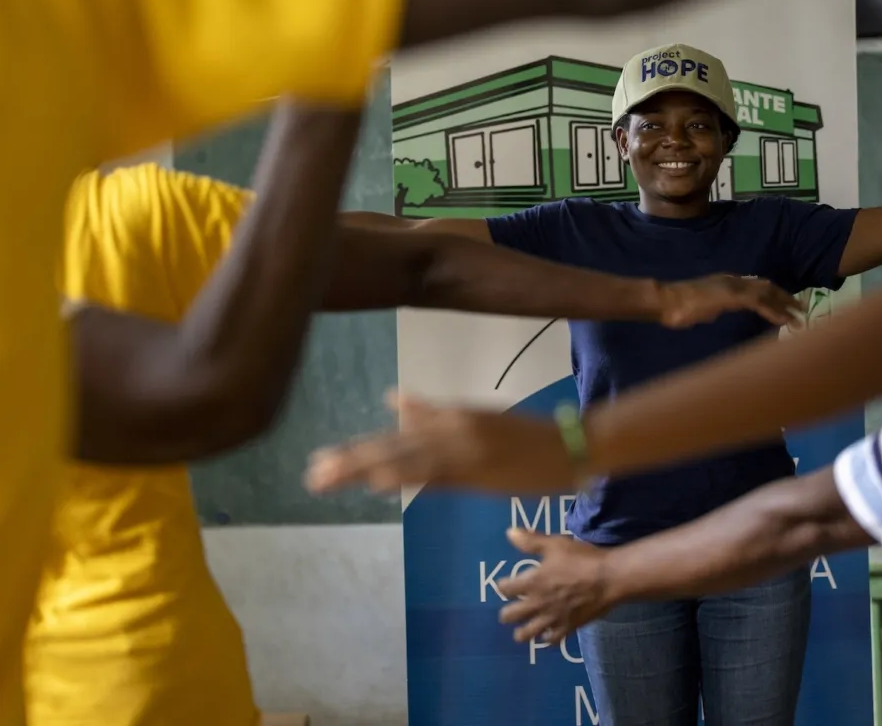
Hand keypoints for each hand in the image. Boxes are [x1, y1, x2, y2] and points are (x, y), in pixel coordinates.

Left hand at [304, 390, 574, 494]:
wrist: (570, 444)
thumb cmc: (523, 435)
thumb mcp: (473, 418)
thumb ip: (431, 412)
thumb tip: (392, 400)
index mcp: (447, 418)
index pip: (391, 438)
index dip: (355, 450)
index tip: (320, 461)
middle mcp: (448, 430)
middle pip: (390, 448)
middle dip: (349, 462)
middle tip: (311, 474)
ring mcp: (462, 450)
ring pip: (404, 460)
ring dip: (364, 469)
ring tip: (329, 479)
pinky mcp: (479, 472)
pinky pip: (435, 475)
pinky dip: (406, 476)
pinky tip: (379, 482)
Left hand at [497, 531, 616, 643]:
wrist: (608, 578)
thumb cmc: (581, 559)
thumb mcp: (555, 544)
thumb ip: (530, 541)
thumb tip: (509, 532)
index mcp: (532, 583)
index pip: (505, 589)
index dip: (502, 586)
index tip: (505, 584)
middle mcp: (537, 604)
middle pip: (510, 616)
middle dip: (507, 613)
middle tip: (510, 610)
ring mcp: (551, 619)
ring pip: (527, 634)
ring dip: (522, 632)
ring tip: (522, 630)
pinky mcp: (567, 628)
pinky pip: (551, 641)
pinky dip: (547, 639)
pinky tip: (547, 635)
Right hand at [655, 275, 803, 328]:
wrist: (665, 301)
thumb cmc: (677, 308)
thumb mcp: (701, 308)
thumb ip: (711, 308)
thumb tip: (715, 313)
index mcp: (727, 282)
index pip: (757, 286)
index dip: (774, 295)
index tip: (787, 305)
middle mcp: (733, 281)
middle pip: (767, 286)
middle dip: (785, 298)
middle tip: (802, 309)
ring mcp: (733, 286)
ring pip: (767, 293)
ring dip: (785, 305)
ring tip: (800, 316)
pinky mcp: (731, 296)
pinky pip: (759, 302)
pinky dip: (773, 311)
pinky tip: (784, 320)